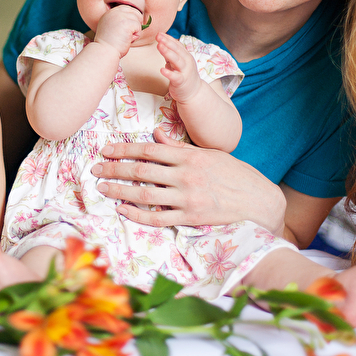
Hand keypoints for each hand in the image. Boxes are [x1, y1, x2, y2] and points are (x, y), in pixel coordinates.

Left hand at [91, 128, 286, 235]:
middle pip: (141, 170)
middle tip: (95, 169)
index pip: (148, 150)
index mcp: (189, 156)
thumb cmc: (235, 175)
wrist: (260, 202)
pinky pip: (157, 218)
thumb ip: (179, 146)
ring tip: (102, 188)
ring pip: (144, 194)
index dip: (124, 149)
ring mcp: (187, 199)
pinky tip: (122, 210)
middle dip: (114, 168)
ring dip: (119, 190)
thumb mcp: (209, 154)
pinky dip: (137, 215)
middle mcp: (185, 176)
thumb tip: (155, 136)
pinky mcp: (190, 219)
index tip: (105, 150)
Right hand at [93, 5, 142, 57]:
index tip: (130, 28)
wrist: (104, 52)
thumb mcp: (112, 29)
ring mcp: (120, 16)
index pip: (126, 8)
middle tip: (129, 34)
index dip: (132, 17)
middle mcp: (114, 12)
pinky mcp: (126, 22)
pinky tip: (128, 40)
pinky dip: (136, 36)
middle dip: (136, 23)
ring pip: (137, 20)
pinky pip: (139, 27)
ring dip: (135, 31)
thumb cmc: (109, 45)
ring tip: (126, 38)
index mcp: (109, 13)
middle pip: (134, 12)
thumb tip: (138, 21)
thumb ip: (120, 22)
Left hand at [156, 32, 201, 102]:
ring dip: (168, 53)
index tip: (159, 33)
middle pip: (177, 50)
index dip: (168, 39)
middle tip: (158, 36)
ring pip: (177, 61)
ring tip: (159, 46)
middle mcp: (186, 62)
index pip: (177, 45)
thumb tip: (162, 43)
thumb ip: (171, 54)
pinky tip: (162, 70)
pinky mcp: (181, 82)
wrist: (194, 93)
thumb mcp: (178, 63)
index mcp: (186, 56)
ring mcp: (184, 72)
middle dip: (167, 42)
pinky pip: (175, 77)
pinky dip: (168, 73)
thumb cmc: (184, 76)